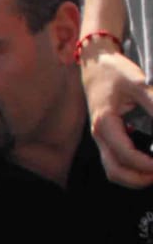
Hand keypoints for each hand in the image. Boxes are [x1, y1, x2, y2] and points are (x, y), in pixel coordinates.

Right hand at [80, 44, 152, 187]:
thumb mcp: (138, 83)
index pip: (125, 154)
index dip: (146, 165)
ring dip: (134, 177)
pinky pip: (115, 162)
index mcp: (105, 124)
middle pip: (115, 171)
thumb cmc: (114, 71)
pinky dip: (131, 168)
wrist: (95, 64)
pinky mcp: (105, 137)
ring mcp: (101, 138)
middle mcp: (99, 135)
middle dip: (140, 179)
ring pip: (114, 170)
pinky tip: (147, 162)